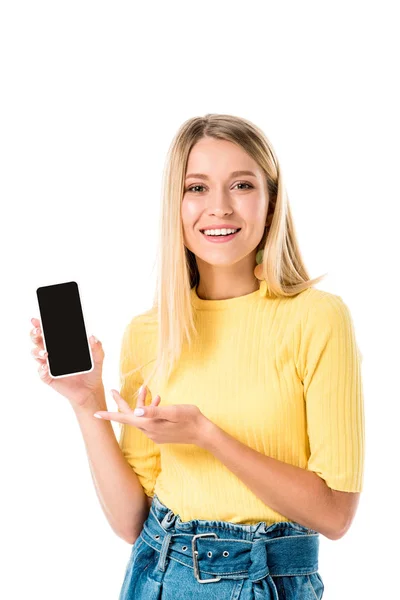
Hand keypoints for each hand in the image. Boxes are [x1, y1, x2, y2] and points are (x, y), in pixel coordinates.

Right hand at [30, 316, 104, 408]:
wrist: (91, 389)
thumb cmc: (92, 370)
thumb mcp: (98, 358)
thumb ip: (97, 347)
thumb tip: (92, 337)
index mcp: (61, 345)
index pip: (48, 332)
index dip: (41, 324)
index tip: (38, 319)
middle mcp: (52, 353)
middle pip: (38, 340)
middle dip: (35, 334)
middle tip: (39, 332)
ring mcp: (49, 365)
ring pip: (36, 355)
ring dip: (37, 351)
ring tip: (46, 353)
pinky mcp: (49, 378)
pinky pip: (41, 373)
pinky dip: (42, 370)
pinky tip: (46, 367)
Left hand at [94, 386, 210, 445]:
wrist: (203, 433)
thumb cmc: (190, 419)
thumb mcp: (173, 411)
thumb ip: (154, 411)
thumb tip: (137, 410)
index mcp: (150, 424)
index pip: (125, 419)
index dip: (110, 415)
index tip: (95, 414)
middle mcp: (149, 431)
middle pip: (131, 416)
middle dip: (122, 403)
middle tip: (113, 390)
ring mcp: (155, 433)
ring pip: (141, 416)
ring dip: (142, 402)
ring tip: (146, 388)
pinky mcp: (161, 433)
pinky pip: (149, 420)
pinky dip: (150, 409)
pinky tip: (157, 399)